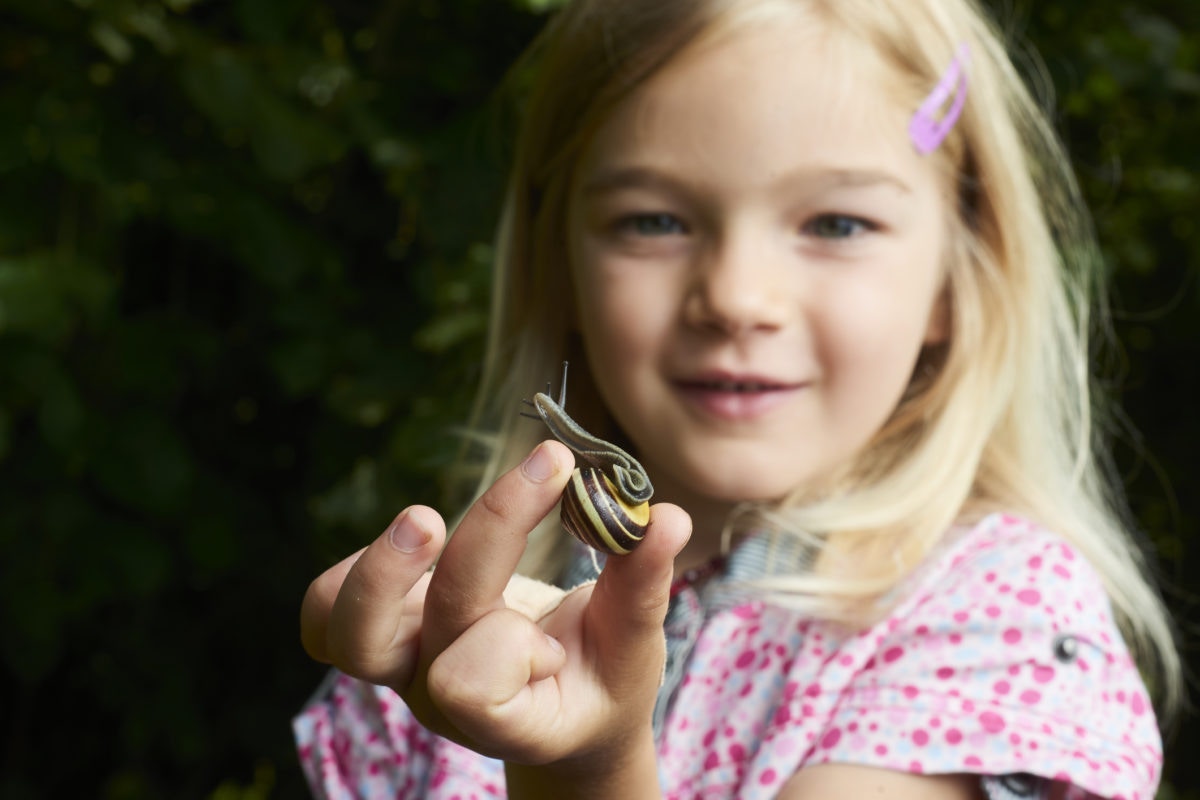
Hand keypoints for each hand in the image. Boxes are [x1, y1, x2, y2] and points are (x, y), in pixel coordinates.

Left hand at [300, 440, 690, 780]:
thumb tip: (666, 516)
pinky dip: (353, 568)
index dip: (508, 642)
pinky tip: (416, 539)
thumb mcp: (635, 644)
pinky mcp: (383, 633)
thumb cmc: (601, 677)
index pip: (469, 681)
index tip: (555, 635)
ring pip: (346, 626)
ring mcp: (404, 666)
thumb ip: (643, 584)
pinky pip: (325, 611)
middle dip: (482, 538)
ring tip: (429, 519)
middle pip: (426, 621)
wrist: (559, 708)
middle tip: (547, 467)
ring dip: (382, 564)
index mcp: (506, 720)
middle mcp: (440, 698)